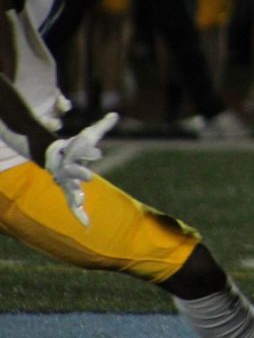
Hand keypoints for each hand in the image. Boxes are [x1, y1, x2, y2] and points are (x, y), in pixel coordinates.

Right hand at [44, 112, 118, 226]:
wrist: (54, 156)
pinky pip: (73, 205)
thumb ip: (102, 126)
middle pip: (73, 171)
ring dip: (75, 195)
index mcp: (73, 153)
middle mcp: (67, 168)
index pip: (80, 152)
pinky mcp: (69, 192)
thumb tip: (115, 114)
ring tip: (80, 201)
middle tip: (90, 177)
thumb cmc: (76, 145)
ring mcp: (66, 182)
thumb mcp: (88, 135)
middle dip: (80, 173)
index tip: (99, 152)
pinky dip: (79, 215)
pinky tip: (87, 224)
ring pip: (69, 190)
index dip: (88, 152)